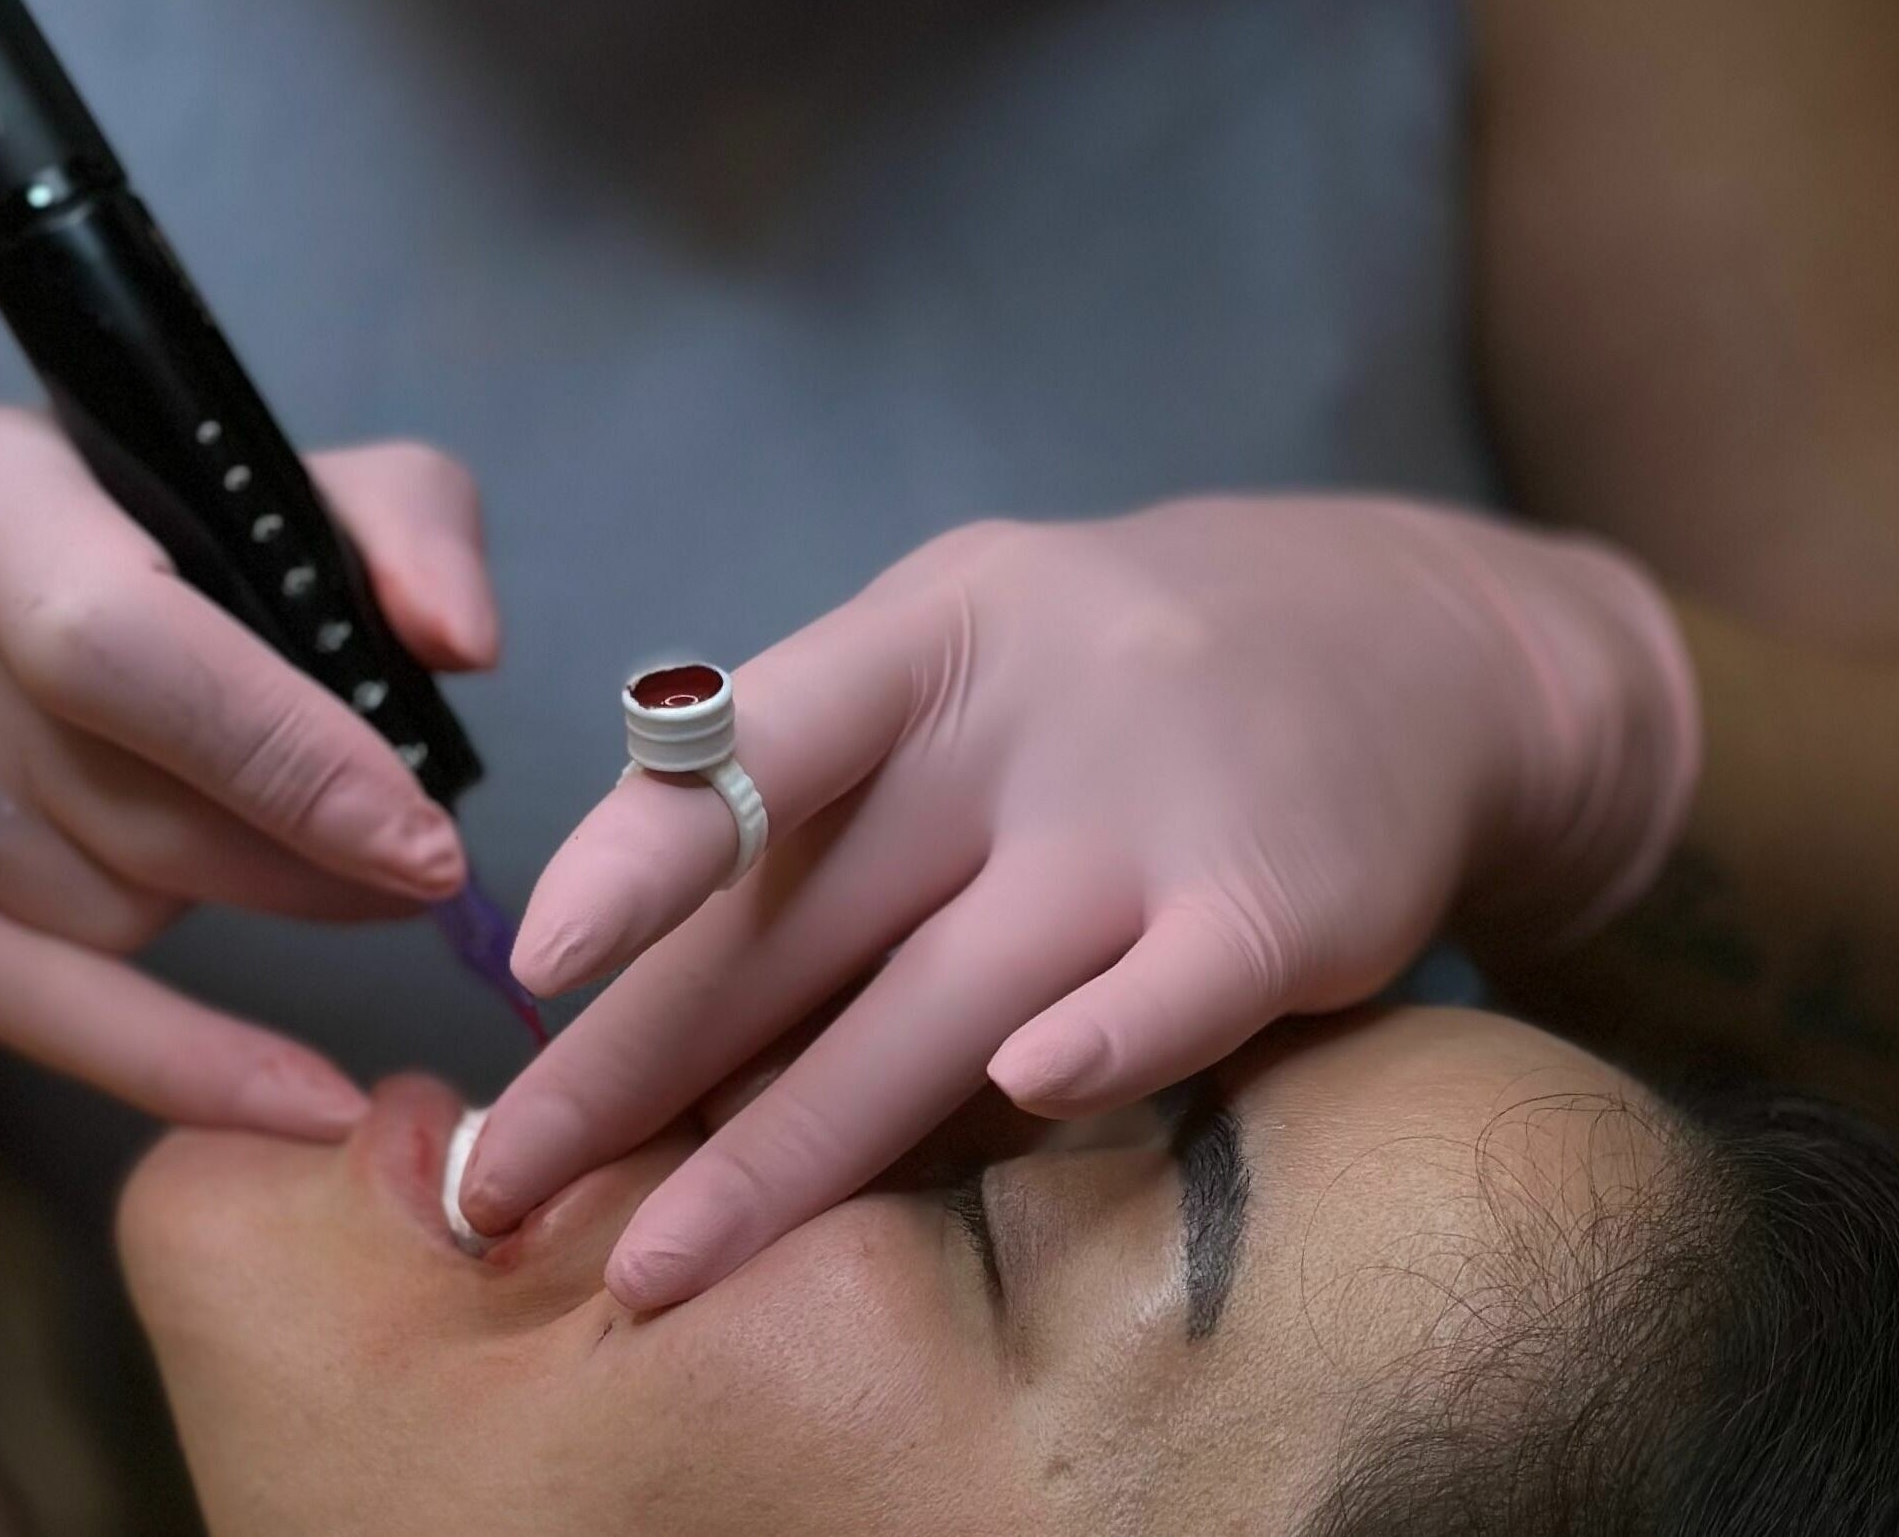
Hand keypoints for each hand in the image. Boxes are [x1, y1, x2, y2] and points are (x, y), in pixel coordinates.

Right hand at [0, 408, 498, 1137]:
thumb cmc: (125, 550)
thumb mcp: (262, 493)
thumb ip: (404, 525)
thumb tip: (466, 640)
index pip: (135, 649)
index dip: (292, 757)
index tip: (428, 845)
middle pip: (139, 804)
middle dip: (309, 859)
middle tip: (421, 876)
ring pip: (107, 905)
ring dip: (222, 901)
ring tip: (263, 852)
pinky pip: (49, 1015)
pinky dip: (191, 1064)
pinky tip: (309, 1103)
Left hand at [458, 495, 1697, 1304]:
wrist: (1395, 636)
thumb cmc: (1109, 665)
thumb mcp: (959, 638)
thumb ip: (815, 758)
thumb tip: (628, 925)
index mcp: (931, 641)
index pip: (763, 740)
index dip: (649, 850)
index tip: (537, 960)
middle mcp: (1029, 723)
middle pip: (814, 922)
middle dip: (643, 1068)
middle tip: (503, 1185)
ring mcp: (1154, 813)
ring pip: (948, 1001)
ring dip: (792, 1145)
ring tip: (660, 1262)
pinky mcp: (1275, 905)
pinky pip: (1173, 993)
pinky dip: (1105, 1042)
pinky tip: (1021, 1098)